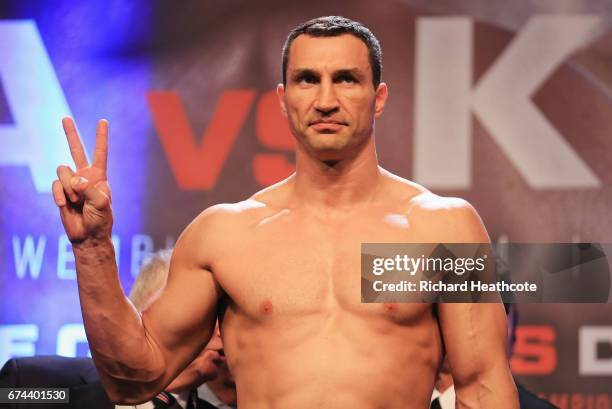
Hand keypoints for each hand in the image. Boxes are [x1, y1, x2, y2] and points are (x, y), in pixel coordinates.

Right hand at [52, 117, 112, 244]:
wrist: (88, 236)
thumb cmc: (100, 220)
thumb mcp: (101, 204)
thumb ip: (89, 189)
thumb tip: (75, 179)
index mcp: (99, 176)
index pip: (100, 153)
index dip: (101, 137)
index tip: (103, 121)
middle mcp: (85, 176)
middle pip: (76, 151)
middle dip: (71, 134)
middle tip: (65, 118)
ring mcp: (71, 184)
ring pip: (62, 171)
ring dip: (69, 187)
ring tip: (77, 201)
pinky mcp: (60, 192)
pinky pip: (55, 185)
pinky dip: (60, 195)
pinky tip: (66, 205)